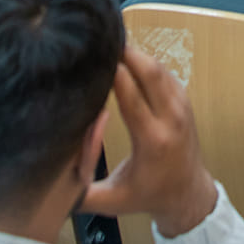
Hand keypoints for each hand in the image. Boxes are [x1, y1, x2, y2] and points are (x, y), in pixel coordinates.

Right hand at [83, 45, 218, 237]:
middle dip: (125, 52)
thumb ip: (81, 191)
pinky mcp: (184, 101)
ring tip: (108, 45)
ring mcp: (181, 108)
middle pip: (149, 71)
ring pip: (158, 67)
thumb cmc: (147, 197)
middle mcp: (170, 119)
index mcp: (152, 142)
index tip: (93, 58)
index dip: (113, 73)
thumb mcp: (110, 202)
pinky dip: (145, 61)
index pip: (132, 96)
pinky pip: (164, 72)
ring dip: (134, 53)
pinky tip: (126, 57)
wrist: (188, 195)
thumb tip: (55, 167)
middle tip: (99, 41)